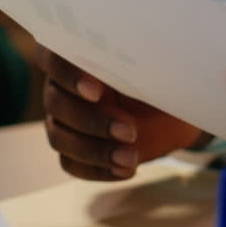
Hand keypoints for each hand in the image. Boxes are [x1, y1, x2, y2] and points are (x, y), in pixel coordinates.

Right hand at [37, 46, 208, 180]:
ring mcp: (62, 120)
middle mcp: (61, 86)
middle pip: (56, 103)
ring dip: (95, 150)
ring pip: (60, 138)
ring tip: (132, 158)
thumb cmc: (160, 78)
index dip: (69, 75)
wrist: (172, 111)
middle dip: (93, 120)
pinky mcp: (72, 150)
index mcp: (77, 55)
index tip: (98, 91)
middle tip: (131, 130)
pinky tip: (126, 170)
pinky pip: (71, 163)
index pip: (53, 57)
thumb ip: (140, 62)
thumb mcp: (156, 67)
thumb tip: (151, 58)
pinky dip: (98, 169)